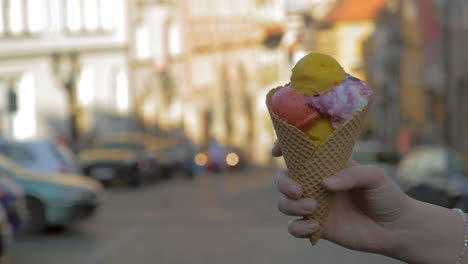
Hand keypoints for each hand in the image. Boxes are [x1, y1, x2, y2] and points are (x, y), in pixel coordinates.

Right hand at [272, 141, 410, 253]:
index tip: (276, 152)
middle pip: (284, 179)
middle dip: (284, 184)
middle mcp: (316, 185)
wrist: (397, 229)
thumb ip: (350, 175)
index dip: (283, 148)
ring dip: (291, 205)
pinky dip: (298, 227)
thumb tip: (324, 183)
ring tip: (313, 208)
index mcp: (327, 167)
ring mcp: (315, 206)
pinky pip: (294, 228)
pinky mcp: (317, 227)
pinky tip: (316, 225)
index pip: (299, 154)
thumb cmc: (387, 196)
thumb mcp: (373, 177)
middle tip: (299, 190)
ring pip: (284, 203)